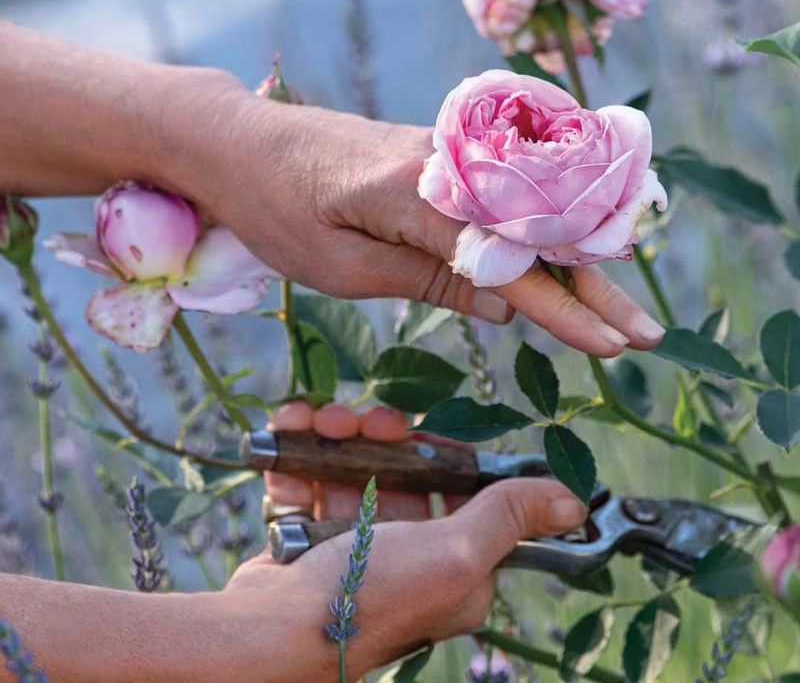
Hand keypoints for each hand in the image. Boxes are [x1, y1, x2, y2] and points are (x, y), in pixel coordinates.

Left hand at [162, 78, 664, 357]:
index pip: (514, 261)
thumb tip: (508, 305)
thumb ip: (430, 280)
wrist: (242, 141)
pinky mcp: (443, 160)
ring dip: (577, 261)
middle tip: (643, 333)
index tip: (613, 345)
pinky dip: (539, 236)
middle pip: (541, 231)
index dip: (565, 309)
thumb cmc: (278, 208)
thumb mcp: (342, 267)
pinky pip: (504, 201)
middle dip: (596, 285)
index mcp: (422, 195)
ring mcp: (451, 157)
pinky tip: (564, 264)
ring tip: (617, 307)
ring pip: (530, 214)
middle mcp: (452, 165)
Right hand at [223, 402, 587, 681]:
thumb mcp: (455, 554)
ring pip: (354, 464)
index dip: (441, 453)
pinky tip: (289, 429)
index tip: (415, 430)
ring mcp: (354, 543)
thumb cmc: (369, 595)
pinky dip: (298, 450)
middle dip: (378, 434)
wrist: (268, 630)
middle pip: (403, 470)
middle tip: (359, 420)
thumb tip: (575, 502)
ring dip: (334, 433)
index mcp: (453, 563)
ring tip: (316, 422)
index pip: (461, 491)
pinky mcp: (308, 534)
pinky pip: (310, 476)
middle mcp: (407, 554)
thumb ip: (510, 517)